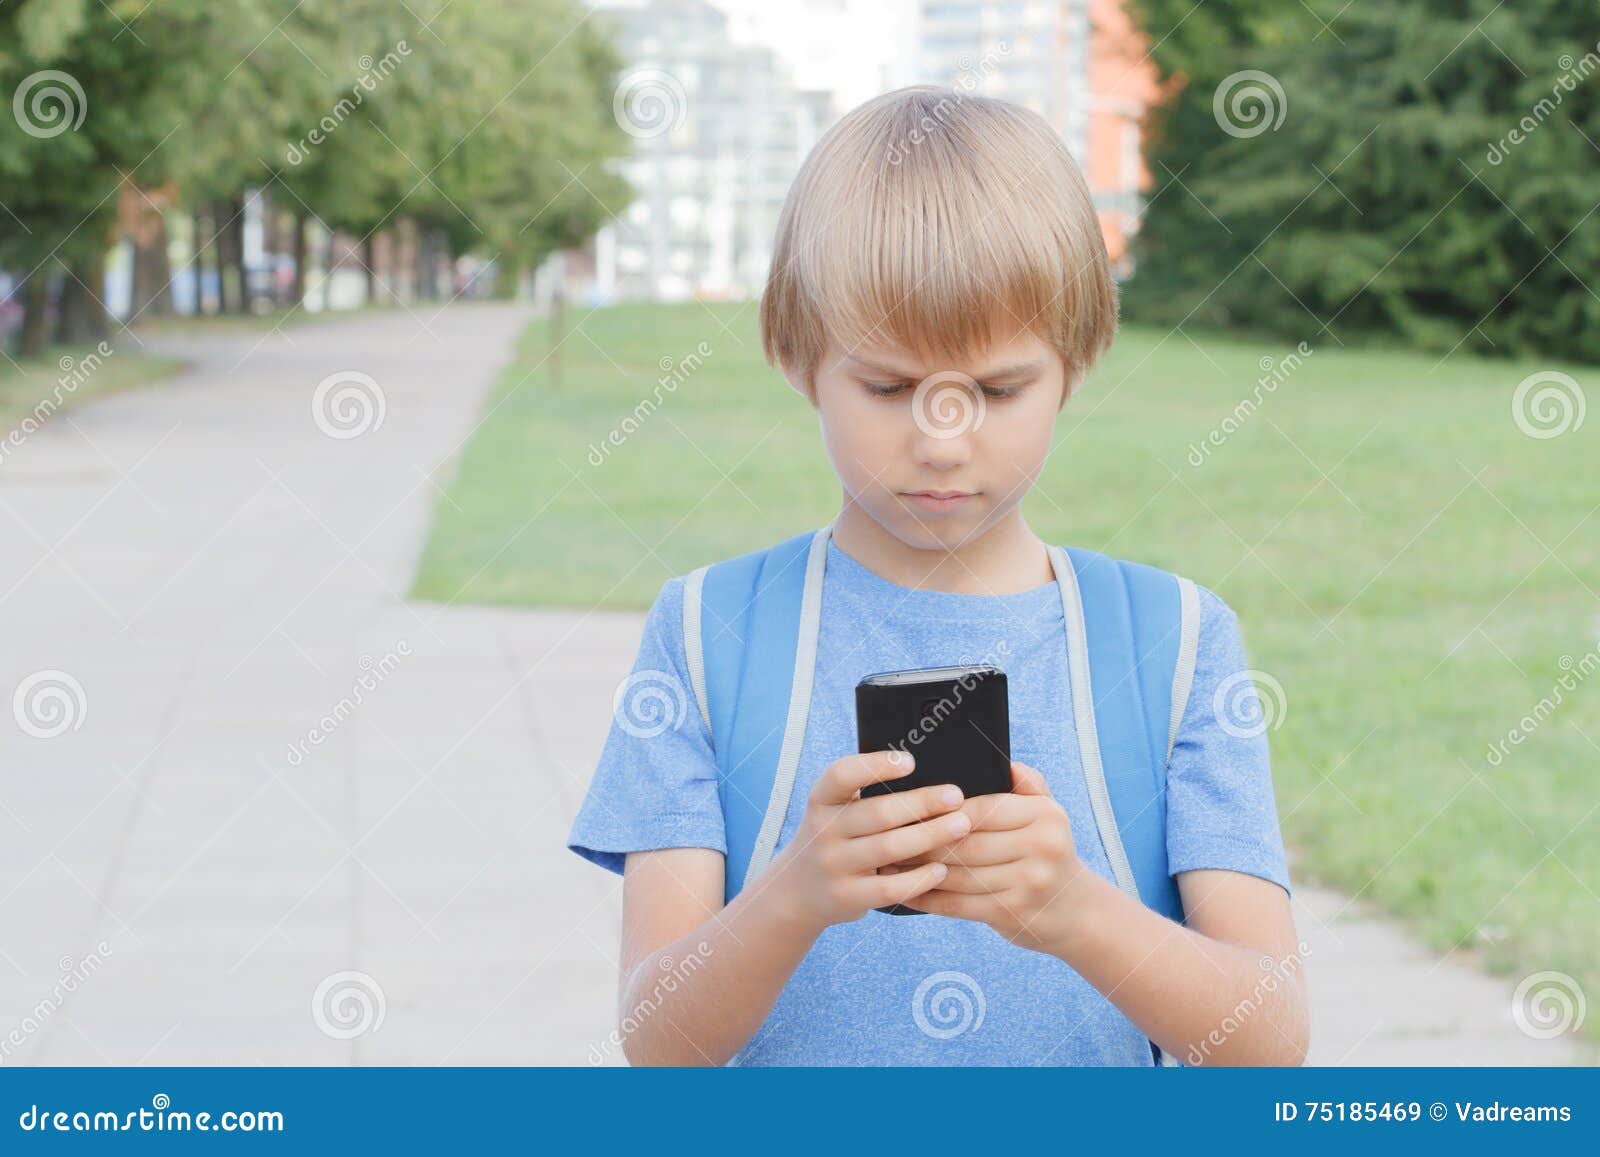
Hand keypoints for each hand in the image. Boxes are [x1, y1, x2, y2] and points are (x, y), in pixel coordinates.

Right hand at [764, 750, 971, 932]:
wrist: (799, 890)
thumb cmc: (834, 839)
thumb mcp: (835, 811)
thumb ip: (867, 795)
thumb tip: (927, 776)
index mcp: (821, 800)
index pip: (841, 775)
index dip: (875, 765)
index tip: (911, 762)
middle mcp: (823, 830)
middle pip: (878, 813)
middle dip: (922, 803)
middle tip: (956, 796)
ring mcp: (833, 865)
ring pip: (888, 848)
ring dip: (930, 836)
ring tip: (961, 826)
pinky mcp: (846, 897)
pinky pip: (889, 888)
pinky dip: (918, 879)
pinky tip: (941, 870)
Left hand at [905, 761, 1091, 954]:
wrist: (1078, 913)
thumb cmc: (1051, 855)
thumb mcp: (1051, 814)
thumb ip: (1028, 784)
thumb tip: (1005, 763)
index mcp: (1044, 816)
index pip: (981, 808)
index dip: (942, 810)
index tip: (909, 809)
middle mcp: (1041, 848)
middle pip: (966, 842)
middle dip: (923, 841)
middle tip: (887, 837)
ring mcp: (1028, 883)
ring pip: (958, 874)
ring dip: (918, 870)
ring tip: (888, 863)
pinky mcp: (1012, 914)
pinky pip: (959, 904)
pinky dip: (929, 898)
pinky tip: (907, 891)